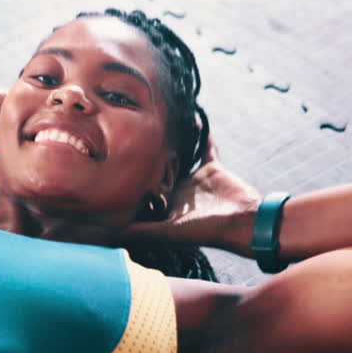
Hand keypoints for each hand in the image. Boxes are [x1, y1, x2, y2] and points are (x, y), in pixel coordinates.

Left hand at [120, 136, 261, 250]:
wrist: (242, 221)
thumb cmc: (205, 230)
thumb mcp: (167, 231)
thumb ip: (140, 230)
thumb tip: (110, 234)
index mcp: (167, 208)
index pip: (144, 194)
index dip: (131, 185)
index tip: (113, 172)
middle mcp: (179, 193)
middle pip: (158, 173)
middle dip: (146, 162)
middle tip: (128, 142)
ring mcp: (196, 180)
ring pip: (179, 158)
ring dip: (170, 146)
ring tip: (155, 128)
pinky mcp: (213, 168)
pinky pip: (206, 147)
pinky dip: (201, 134)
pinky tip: (192, 118)